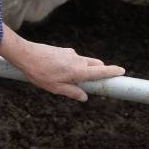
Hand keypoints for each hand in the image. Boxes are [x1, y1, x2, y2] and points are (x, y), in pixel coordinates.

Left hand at [0, 27, 124, 101]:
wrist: (25, 54)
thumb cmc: (40, 73)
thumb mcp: (56, 88)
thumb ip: (72, 92)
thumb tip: (84, 97)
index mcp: (78, 71)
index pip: (101, 71)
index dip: (113, 71)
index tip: (123, 71)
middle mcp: (77, 60)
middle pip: (95, 64)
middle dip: (100, 71)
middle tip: (98, 82)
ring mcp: (70, 54)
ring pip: (84, 61)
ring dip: (84, 69)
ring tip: (71, 80)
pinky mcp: (62, 51)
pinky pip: (73, 59)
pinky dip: (73, 65)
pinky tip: (59, 72)